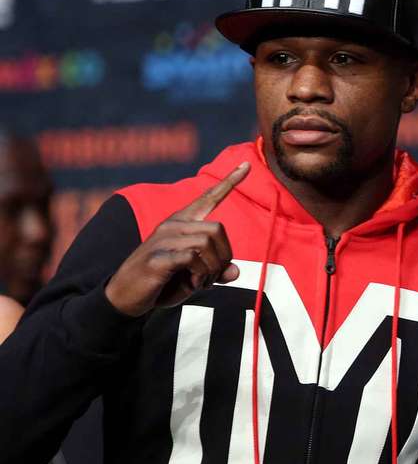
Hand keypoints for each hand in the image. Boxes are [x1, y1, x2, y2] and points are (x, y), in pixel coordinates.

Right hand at [105, 162, 249, 316]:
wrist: (124, 298)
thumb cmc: (162, 284)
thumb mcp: (194, 277)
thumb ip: (215, 271)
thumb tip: (234, 271)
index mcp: (182, 223)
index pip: (208, 197)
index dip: (229, 182)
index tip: (247, 165)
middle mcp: (172, 225)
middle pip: (218, 229)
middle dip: (224, 257)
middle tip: (213, 278)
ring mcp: (162, 240)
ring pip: (207, 243)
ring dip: (212, 269)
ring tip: (201, 282)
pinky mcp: (157, 258)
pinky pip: (193, 258)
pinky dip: (200, 275)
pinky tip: (192, 284)